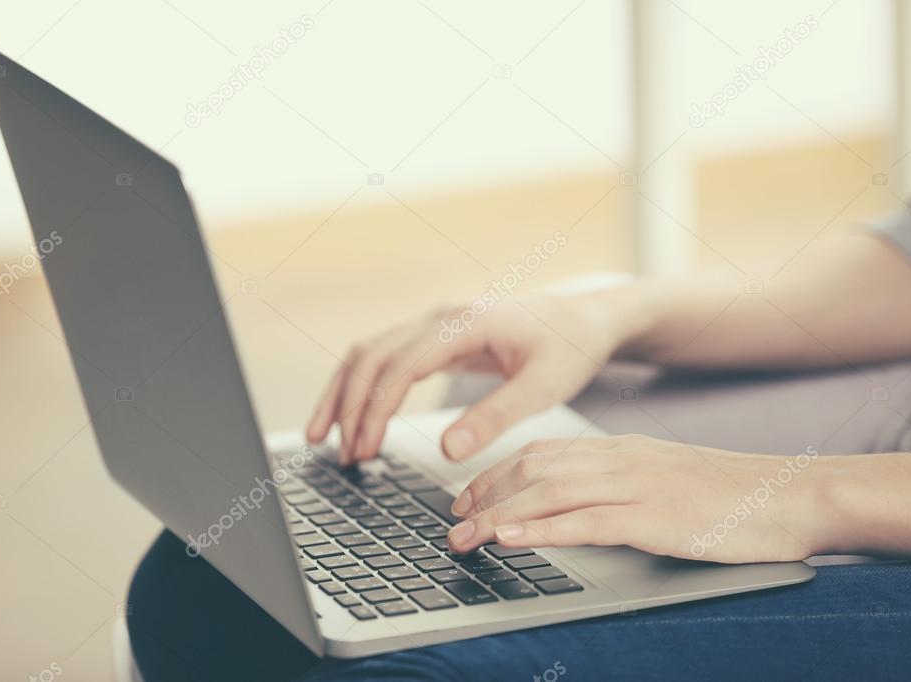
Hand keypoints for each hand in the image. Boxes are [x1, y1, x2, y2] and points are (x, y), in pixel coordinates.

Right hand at [306, 289, 637, 464]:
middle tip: (344, 456)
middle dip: (348, 406)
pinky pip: (385, 355)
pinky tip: (354, 415)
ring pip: (369, 351)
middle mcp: (442, 316)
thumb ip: (496, 417)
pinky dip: (362, 385)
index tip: (364, 449)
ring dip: (343, 393)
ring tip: (325, 438)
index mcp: (465, 324)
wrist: (585, 317)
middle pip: (372, 355)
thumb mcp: (544, 388)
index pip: (401, 364)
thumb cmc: (570, 347)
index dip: (375, 408)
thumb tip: (448, 451)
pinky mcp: (436, 335)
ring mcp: (435, 322)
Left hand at [446, 434, 830, 562]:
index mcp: (622, 449)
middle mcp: (620, 460)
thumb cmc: (735, 494)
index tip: (470, 496)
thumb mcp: (668, 479)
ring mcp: (635, 486)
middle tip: (452, 519)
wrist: (792, 495)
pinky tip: (508, 538)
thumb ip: (625, 484)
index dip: (498, 473)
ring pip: (548, 493)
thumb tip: (585, 503)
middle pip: (534, 467)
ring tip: (462, 538)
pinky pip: (584, 521)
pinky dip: (539, 530)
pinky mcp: (653, 518)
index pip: (543, 452)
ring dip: (497, 517)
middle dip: (485, 493)